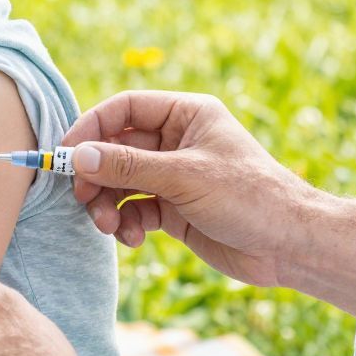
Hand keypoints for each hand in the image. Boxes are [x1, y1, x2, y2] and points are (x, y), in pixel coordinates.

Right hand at [60, 91, 355, 317]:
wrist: (290, 247)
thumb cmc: (249, 198)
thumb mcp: (184, 177)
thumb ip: (128, 166)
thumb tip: (78, 156)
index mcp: (187, 115)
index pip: (125, 108)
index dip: (92, 127)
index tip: (66, 154)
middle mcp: (178, 141)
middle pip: (116, 148)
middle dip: (97, 174)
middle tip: (82, 197)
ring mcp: (174, 177)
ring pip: (121, 182)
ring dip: (108, 204)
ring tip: (108, 226)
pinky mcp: (174, 209)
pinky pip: (135, 209)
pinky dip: (126, 224)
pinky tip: (133, 239)